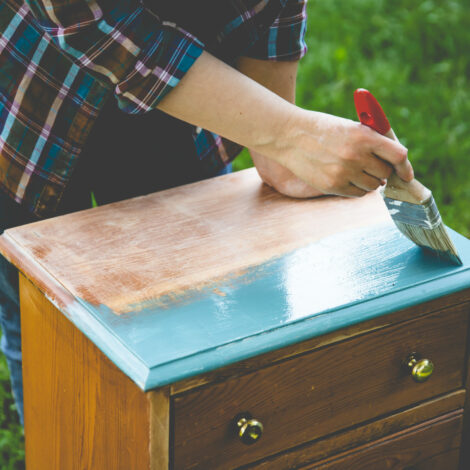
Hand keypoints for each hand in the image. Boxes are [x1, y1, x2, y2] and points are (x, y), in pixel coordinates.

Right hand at [264, 109, 412, 197]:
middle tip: (372, 166)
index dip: (405, 167)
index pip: (398, 156)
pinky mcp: (332, 186)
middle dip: (382, 171)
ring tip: (355, 170)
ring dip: (369, 180)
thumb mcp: (351, 127)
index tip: (407, 174)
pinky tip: (345, 177)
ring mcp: (343, 173)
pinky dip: (356, 188)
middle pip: (385, 173)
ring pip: (372, 186)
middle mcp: (356, 156)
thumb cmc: (323, 129)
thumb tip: (393, 164)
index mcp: (364, 137)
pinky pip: (356, 194)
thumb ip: (373, 142)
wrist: (290, 136)